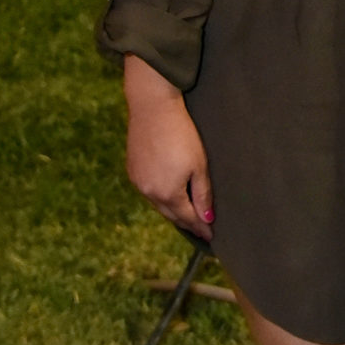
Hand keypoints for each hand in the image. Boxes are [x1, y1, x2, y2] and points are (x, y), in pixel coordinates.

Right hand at [123, 54, 214, 239]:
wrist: (153, 108)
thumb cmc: (182, 135)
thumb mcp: (199, 165)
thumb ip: (202, 194)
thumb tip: (206, 218)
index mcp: (168, 194)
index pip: (188, 218)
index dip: (201, 227)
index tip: (211, 236)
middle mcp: (149, 193)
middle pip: (172, 215)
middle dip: (187, 222)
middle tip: (201, 229)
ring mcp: (138, 182)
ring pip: (159, 204)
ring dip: (173, 209)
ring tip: (187, 213)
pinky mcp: (132, 170)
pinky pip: (148, 191)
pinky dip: (160, 196)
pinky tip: (168, 193)